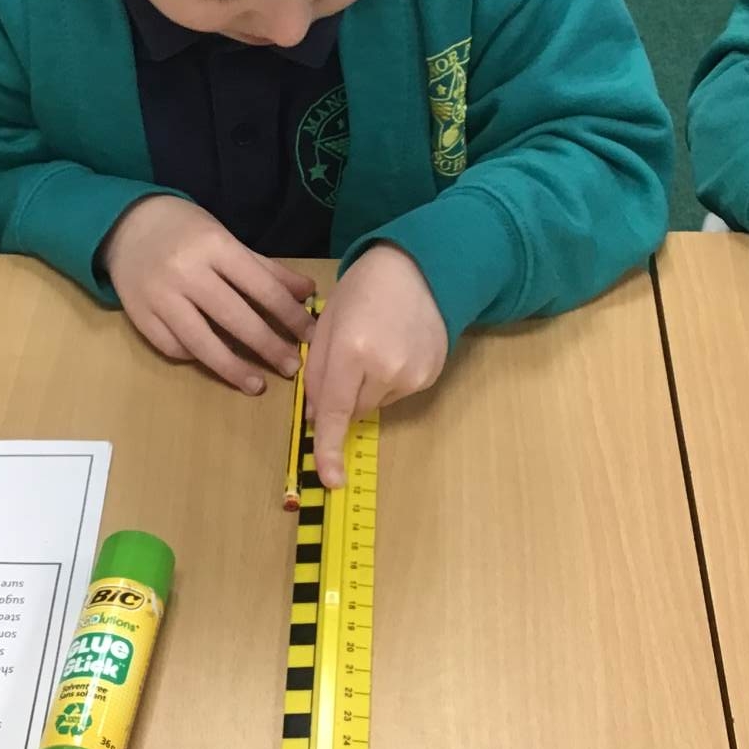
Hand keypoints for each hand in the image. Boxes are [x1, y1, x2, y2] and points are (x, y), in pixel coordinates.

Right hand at [101, 196, 315, 393]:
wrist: (126, 225)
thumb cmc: (186, 231)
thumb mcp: (228, 239)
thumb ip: (267, 269)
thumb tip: (308, 293)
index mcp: (215, 247)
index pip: (262, 288)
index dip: (290, 315)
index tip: (310, 337)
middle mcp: (187, 272)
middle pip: (235, 318)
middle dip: (268, 346)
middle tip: (292, 367)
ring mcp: (160, 297)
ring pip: (201, 342)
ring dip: (233, 368)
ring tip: (257, 385)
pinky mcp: (139, 316)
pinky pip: (172, 347)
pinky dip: (195, 359)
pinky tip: (215, 363)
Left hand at [305, 246, 446, 487]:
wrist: (420, 268)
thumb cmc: (364, 289)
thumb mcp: (327, 323)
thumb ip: (318, 373)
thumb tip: (319, 417)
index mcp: (352, 351)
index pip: (336, 412)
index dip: (329, 448)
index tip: (329, 479)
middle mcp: (387, 369)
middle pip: (353, 409)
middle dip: (343, 395)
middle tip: (346, 356)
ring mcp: (414, 375)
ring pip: (375, 404)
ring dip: (366, 388)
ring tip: (375, 345)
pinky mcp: (431, 376)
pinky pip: (397, 394)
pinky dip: (388, 381)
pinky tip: (394, 348)